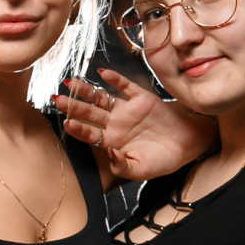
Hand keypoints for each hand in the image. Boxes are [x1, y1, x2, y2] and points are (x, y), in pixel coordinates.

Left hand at [54, 69, 215, 181]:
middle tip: (57, 98)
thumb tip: (110, 153)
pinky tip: (103, 74)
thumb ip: (122, 165)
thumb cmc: (162, 160)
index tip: (66, 123)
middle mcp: (115, 124)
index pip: (89, 134)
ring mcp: (126, 110)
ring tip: (71, 83)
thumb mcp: (140, 170)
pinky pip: (125, 86)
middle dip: (73, 106)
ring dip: (86, 91)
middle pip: (89, 113)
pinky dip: (114, 79)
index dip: (78, 128)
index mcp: (112, 142)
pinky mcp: (141, 98)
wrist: (187, 145)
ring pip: (102, 98)